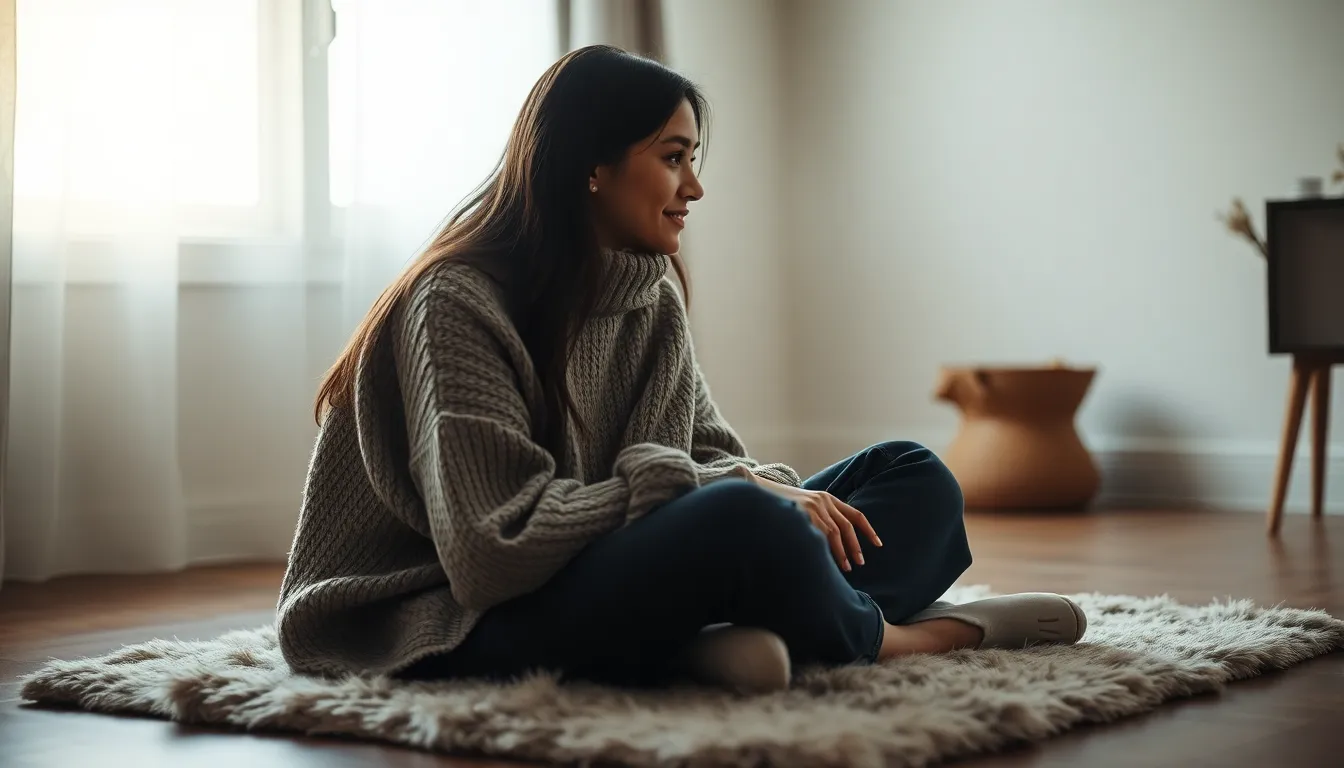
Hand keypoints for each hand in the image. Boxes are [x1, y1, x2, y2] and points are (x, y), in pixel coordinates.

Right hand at [738, 468, 882, 571]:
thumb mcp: (805, 507)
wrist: (759, 492)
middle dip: (856, 546)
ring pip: (834, 532)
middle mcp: (823, 500)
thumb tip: (832, 544)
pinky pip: (818, 533)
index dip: (868, 530)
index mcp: (828, 498)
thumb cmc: (782, 505)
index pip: (855, 515)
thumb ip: (820, 519)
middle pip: (847, 526)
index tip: (878, 544)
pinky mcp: (802, 512)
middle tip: (860, 563)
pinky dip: (824, 548)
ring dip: (842, 551)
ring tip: (846, 567)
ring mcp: (812, 506)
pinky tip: (826, 558)